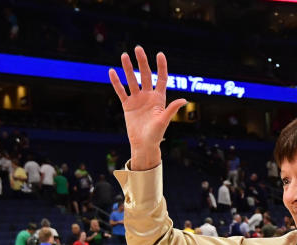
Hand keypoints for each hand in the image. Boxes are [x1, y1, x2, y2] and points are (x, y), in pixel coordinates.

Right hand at [108, 46, 186, 169]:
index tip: (159, 54)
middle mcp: (148, 96)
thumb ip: (171, 109)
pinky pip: (121, 91)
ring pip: (132, 80)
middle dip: (142, 62)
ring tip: (124, 56)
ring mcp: (137, 100)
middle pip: (145, 75)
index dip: (161, 67)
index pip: (161, 78)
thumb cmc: (156, 134)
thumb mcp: (164, 121)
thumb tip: (184, 99)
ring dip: (128, 69)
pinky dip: (116, 82)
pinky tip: (112, 71)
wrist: (143, 144)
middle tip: (138, 49)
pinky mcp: (127, 105)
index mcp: (159, 98)